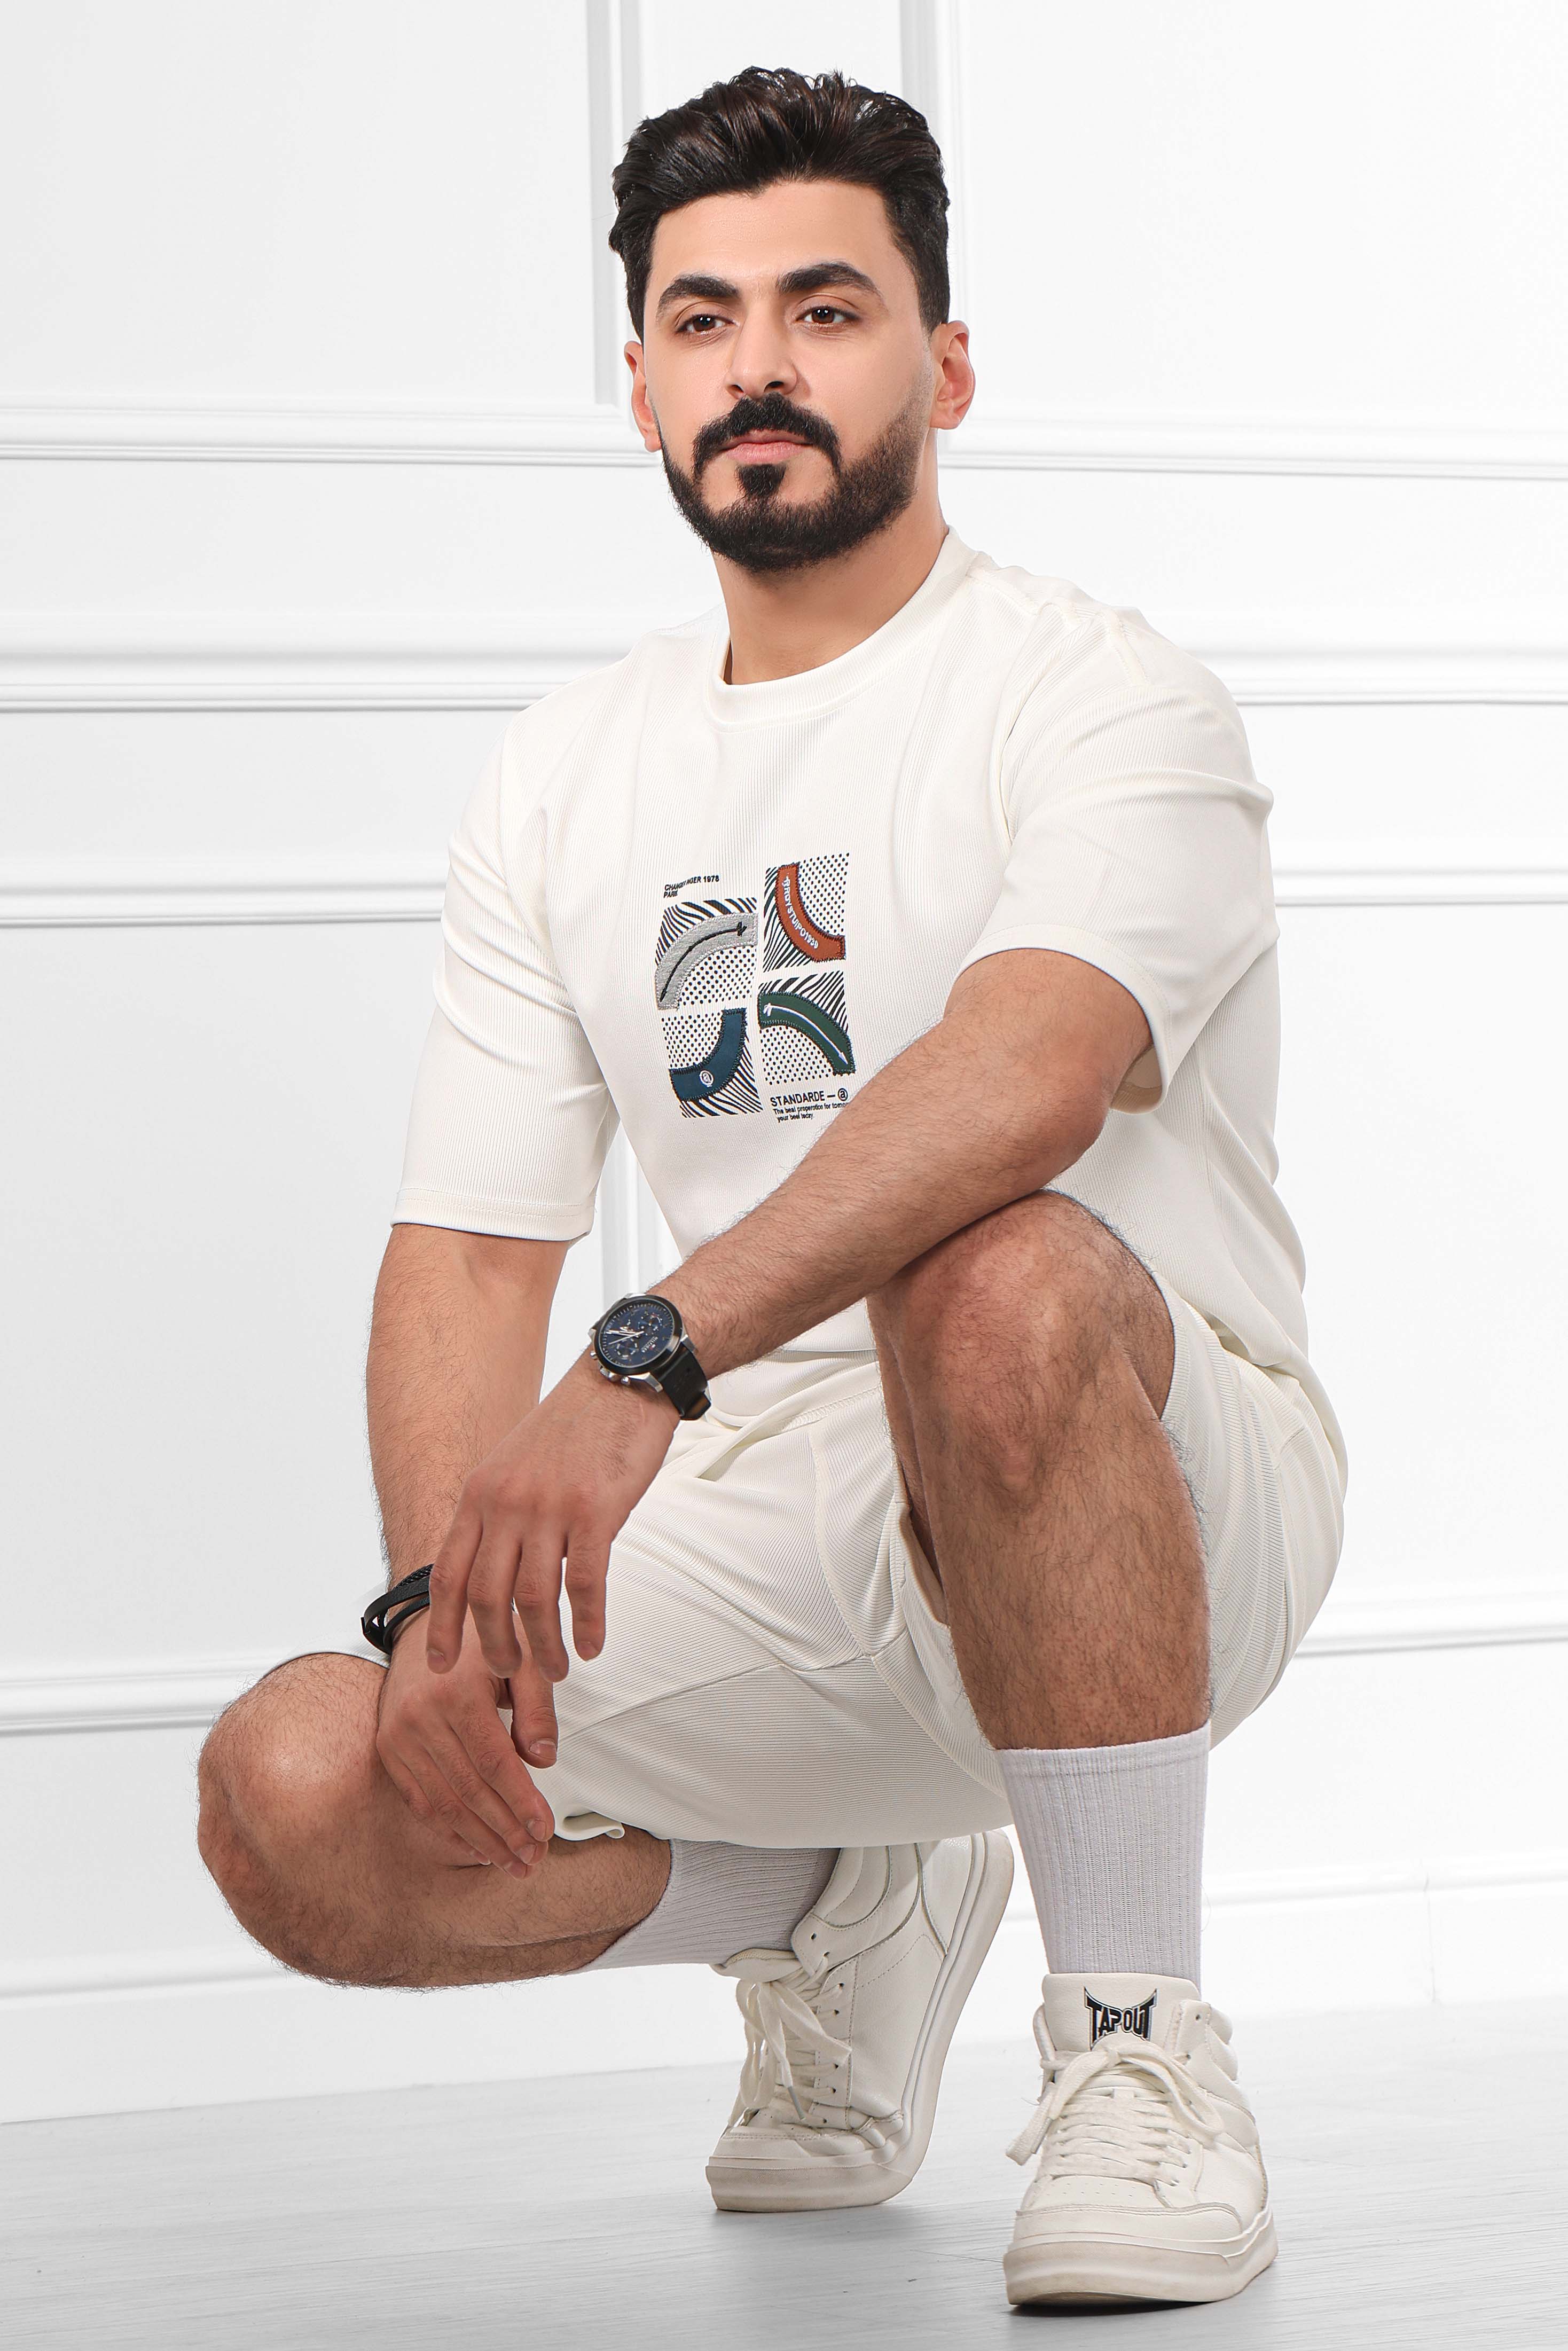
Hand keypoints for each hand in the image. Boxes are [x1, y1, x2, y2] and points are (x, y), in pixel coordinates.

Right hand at [375, 1609, 560, 1873]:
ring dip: (480, 1839)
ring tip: (512, 1863)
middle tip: (534, 1860)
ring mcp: (399, 1735)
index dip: (521, 1803)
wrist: (422, 1625)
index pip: (494, 1763)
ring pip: (443, 1802)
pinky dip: (448, 1829)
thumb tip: (544, 1762)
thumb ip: (537, 1708)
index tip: (544, 1832)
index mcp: (458, 1693)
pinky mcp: (388, 1747)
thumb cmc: (482, 1643)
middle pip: (469, 1790)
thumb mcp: (523, 1657)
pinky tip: (477, 1847)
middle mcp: (421, 1717)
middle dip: (505, 1831)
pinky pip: (419, 1800)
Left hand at [424, 1351, 678, 1707]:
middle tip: (510, 1676)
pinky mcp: (594, 1510)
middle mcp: (506, 1502)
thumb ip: (500, 1512)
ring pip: (534, 1598)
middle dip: (495, 1647)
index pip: (448, 1572)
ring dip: (544, 1645)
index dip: (442, 1625)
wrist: (622, 1378)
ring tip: (557, 1670)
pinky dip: (587, 1623)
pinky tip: (593, 1644)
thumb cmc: (575, 1425)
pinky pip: (585, 1584)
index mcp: (480, 1493)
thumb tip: (497, 1566)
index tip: (440, 1666)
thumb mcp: (514, 1463)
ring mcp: (548, 1507)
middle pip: (487, 1596)